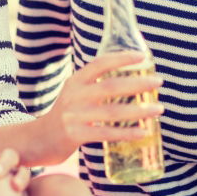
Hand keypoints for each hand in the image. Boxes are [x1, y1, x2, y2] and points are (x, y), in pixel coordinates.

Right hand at [40, 51, 163, 161]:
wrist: (38, 139)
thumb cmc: (66, 114)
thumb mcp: (75, 93)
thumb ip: (95, 85)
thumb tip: (131, 78)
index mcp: (76, 81)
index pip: (99, 63)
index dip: (121, 58)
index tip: (142, 56)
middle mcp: (74, 95)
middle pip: (110, 86)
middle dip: (137, 83)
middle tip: (158, 82)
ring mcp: (74, 116)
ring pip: (112, 112)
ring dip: (138, 110)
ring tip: (158, 109)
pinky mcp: (75, 135)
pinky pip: (106, 134)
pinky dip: (127, 133)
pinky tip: (144, 132)